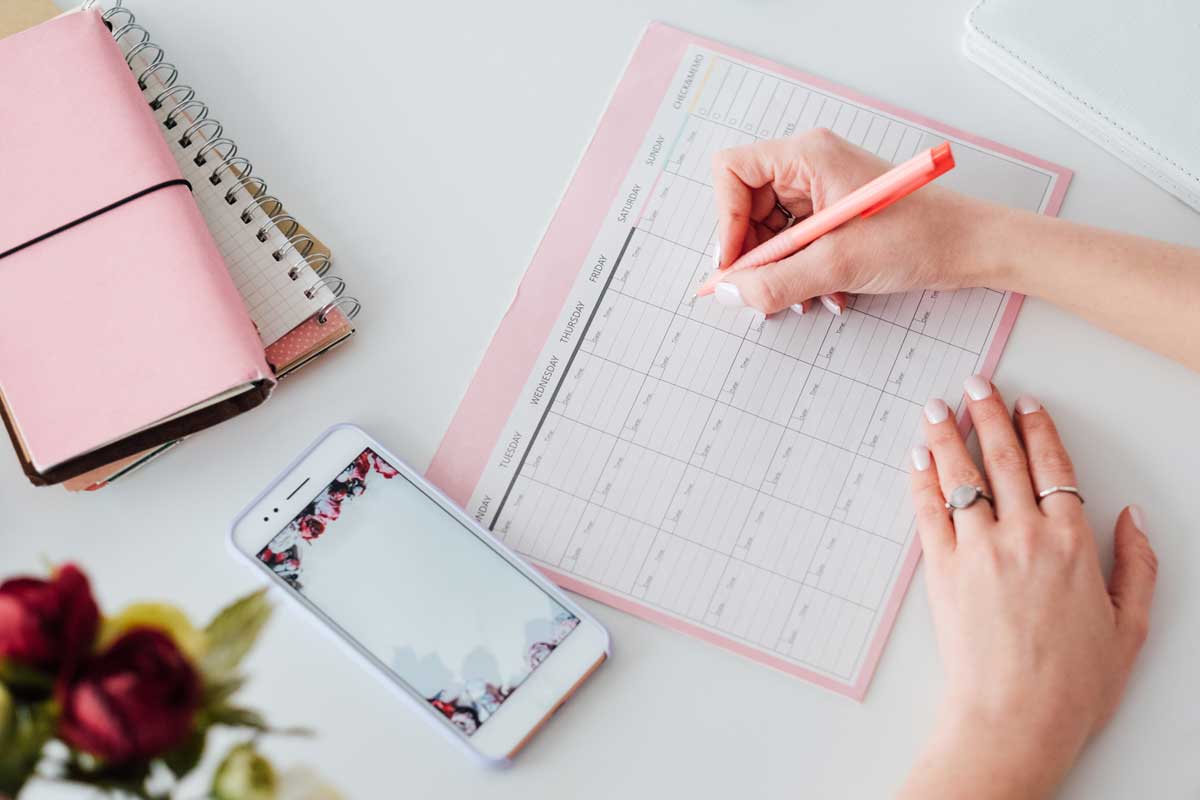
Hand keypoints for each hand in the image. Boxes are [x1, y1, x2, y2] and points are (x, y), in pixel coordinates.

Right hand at [709, 129, 995, 314]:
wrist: (971, 249)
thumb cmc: (919, 239)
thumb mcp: (837, 265)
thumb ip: (774, 282)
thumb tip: (727, 292)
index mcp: (807, 155)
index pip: (732, 172)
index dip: (725, 220)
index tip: (734, 264)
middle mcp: (809, 165)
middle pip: (746, 206)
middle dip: (754, 255)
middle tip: (762, 292)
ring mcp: (822, 188)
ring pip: (770, 231)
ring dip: (779, 271)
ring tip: (802, 299)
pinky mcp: (834, 213)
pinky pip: (795, 242)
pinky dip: (800, 272)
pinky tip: (823, 294)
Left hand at [900, 378, 1156, 799]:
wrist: (1015, 717)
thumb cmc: (1074, 682)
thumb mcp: (1130, 626)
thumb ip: (1136, 566)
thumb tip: (1131, 516)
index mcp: (1073, 543)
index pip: (1054, 468)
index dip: (1039, 430)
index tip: (1027, 404)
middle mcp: (1025, 535)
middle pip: (1005, 459)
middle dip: (989, 414)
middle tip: (977, 384)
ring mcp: (978, 549)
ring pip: (962, 476)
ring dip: (948, 435)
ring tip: (937, 406)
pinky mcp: (940, 569)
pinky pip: (928, 511)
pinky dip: (921, 479)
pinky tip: (917, 458)